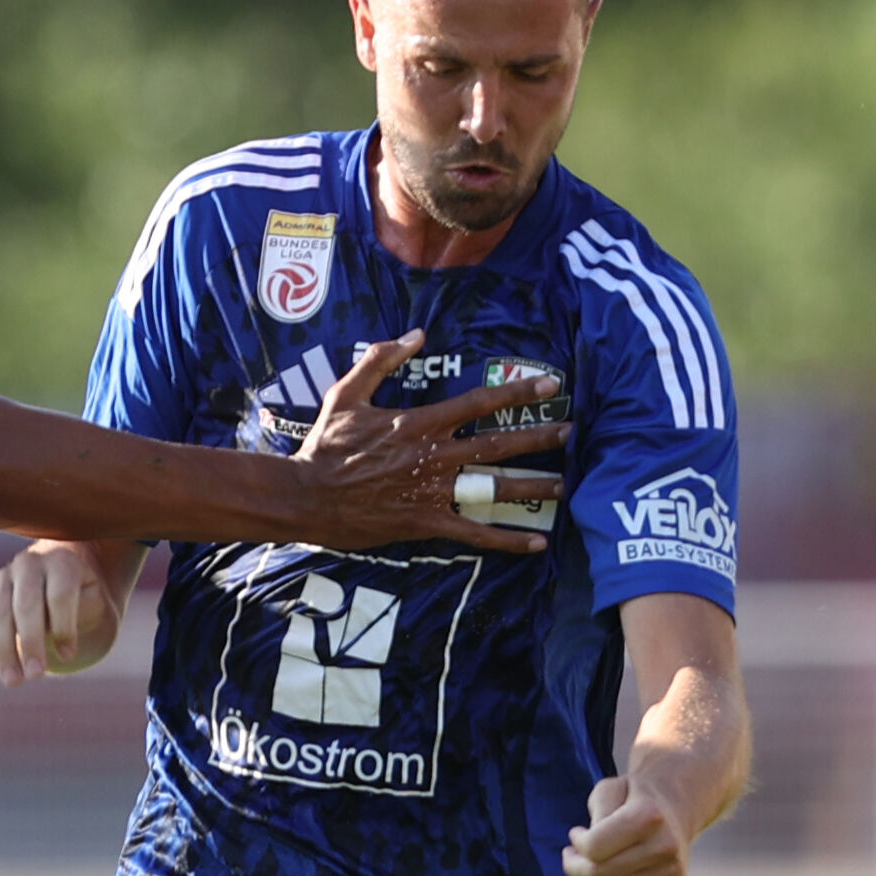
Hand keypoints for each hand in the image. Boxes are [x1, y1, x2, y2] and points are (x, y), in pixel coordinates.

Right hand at [0, 542, 131, 684]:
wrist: (58, 574)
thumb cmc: (82, 595)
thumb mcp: (94, 600)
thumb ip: (84, 615)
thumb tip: (62, 650)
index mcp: (61, 562)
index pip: (60, 595)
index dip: (63, 628)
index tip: (68, 656)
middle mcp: (29, 563)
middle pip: (26, 604)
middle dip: (30, 642)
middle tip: (35, 675)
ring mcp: (3, 576)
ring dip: (3, 650)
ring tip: (13, 681)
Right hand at [288, 332, 569, 551]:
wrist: (305, 496)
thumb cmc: (324, 445)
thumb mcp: (347, 393)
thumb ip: (381, 359)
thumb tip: (417, 333)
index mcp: (419, 423)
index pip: (479, 403)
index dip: (518, 393)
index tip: (549, 385)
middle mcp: (433, 455)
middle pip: (498, 444)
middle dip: (538, 438)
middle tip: (571, 432)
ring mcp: (432, 491)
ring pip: (493, 488)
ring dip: (532, 486)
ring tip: (565, 485)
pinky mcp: (425, 523)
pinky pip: (474, 532)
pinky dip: (506, 539)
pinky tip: (536, 542)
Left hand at [563, 772, 694, 875]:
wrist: (676, 807)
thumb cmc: (632, 797)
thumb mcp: (608, 789)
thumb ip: (595, 816)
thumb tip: (588, 853)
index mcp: (648, 816)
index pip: (594, 847)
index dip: (576, 843)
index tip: (576, 833)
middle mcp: (666, 845)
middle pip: (600, 874)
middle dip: (574, 868)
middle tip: (570, 856)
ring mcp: (675, 869)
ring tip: (584, 866)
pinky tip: (610, 874)